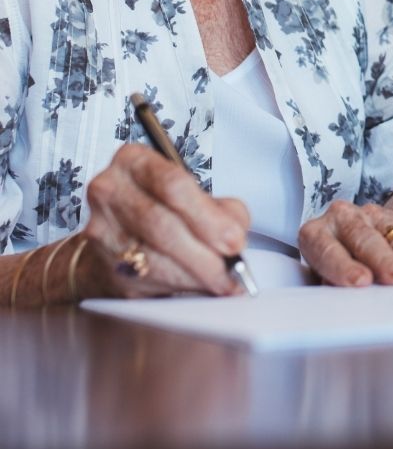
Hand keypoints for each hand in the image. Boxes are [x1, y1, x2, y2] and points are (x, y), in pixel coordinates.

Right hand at [82, 143, 250, 297]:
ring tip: (222, 282)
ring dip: (194, 274)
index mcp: (134, 161)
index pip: (173, 185)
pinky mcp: (101, 265)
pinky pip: (144, 280)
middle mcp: (111, 190)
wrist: (117, 235)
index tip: (234, 239)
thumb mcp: (193, 195)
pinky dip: (178, 287)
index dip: (208, 217)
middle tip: (233, 267)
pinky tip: (199, 287)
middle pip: (162, 224)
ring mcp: (101, 229)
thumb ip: (220, 208)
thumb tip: (234, 235)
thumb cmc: (162, 208)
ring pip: (152, 257)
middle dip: (204, 249)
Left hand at [298, 199, 392, 286]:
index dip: (343, 265)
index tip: (360, 282)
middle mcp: (345, 220)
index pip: (326, 249)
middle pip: (366, 239)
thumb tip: (343, 309)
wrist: (350, 240)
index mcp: (316, 235)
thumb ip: (328, 288)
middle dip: (385, 260)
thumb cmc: (331, 268)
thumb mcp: (320, 279)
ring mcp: (376, 216)